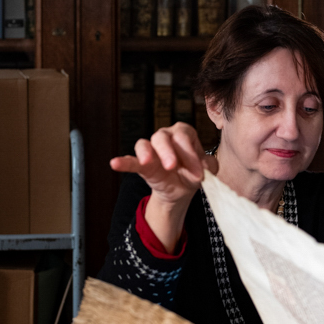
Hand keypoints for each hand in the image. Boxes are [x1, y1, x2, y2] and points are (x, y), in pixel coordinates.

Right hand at [110, 123, 218, 247]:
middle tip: (172, 166)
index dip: (191, 154)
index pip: (185, 137)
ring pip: (145, 144)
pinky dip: (123, 161)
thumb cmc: (193, 172)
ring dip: (146, 153)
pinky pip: (130, 160)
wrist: (181, 189)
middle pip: (163, 136)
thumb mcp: (207, 170)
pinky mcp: (141, 164)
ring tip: (147, 162)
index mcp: (184, 134)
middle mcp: (166, 137)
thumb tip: (202, 168)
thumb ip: (209, 166)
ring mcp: (152, 149)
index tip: (198, 173)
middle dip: (167, 151)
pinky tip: (114, 163)